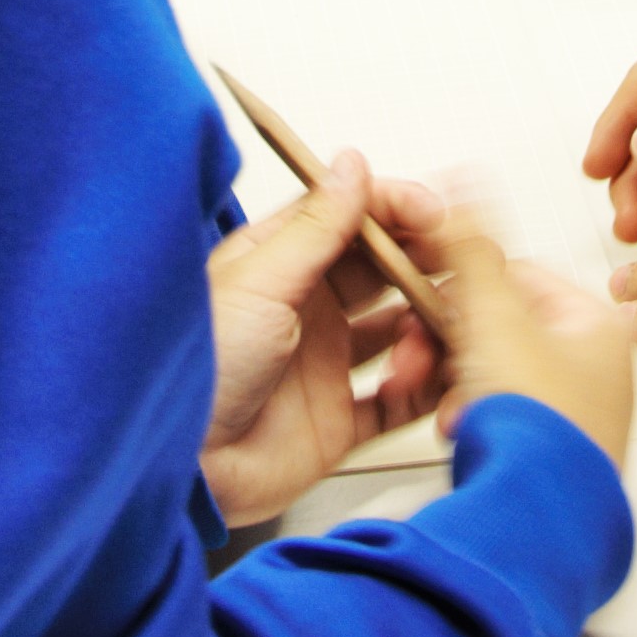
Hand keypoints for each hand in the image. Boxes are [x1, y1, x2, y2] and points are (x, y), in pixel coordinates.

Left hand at [199, 150, 447, 526]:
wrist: (177, 472)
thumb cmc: (192, 369)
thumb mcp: (260, 282)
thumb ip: (316, 226)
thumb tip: (351, 164)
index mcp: (283, 265)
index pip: (354, 219)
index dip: (399, 211)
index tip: (435, 214)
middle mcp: (308, 310)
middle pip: (385, 273)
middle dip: (424, 266)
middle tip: (458, 267)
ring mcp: (324, 365)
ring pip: (399, 333)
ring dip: (426, 328)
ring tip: (432, 334)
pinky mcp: (334, 422)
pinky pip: (395, 401)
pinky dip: (420, 390)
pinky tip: (427, 380)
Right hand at [432, 204, 636, 465]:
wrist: (535, 524)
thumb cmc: (536, 428)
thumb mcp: (493, 317)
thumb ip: (470, 248)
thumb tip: (463, 183)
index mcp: (597, 323)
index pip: (516, 274)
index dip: (460, 285)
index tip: (424, 297)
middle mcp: (595, 366)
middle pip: (501, 324)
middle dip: (450, 342)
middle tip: (421, 356)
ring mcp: (574, 413)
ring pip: (493, 372)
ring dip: (453, 382)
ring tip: (444, 402)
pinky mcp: (547, 454)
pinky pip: (496, 417)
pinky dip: (468, 419)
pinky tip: (458, 432)